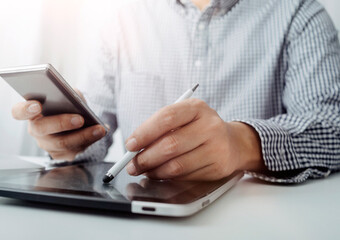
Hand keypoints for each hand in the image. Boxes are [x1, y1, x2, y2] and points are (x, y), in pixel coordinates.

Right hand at [12, 94, 106, 159]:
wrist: (76, 120)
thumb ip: (67, 93)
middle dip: (61, 123)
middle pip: (41, 129)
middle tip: (78, 119)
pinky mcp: (59, 154)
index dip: (25, 109)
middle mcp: (35, 130)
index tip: (37, 105)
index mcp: (30, 112)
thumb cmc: (66, 104)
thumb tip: (74, 98)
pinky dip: (89, 141)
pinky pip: (73, 151)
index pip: (18, 112)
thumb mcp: (67, 94)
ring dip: (83, 135)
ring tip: (98, 128)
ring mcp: (46, 144)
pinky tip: (99, 132)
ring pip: (61, 143)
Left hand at [125, 98, 263, 180]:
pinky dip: (168, 177)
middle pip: (170, 145)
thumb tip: (133, 147)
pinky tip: (161, 173)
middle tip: (132, 164)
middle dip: (145, 158)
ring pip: (176, 165)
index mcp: (196, 108)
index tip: (130, 145)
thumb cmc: (198, 128)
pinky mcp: (218, 166)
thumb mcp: (182, 118)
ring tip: (144, 170)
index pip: (166, 118)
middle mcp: (210, 126)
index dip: (144, 133)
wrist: (233, 142)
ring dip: (154, 171)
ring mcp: (217, 147)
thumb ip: (159, 128)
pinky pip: (186, 176)